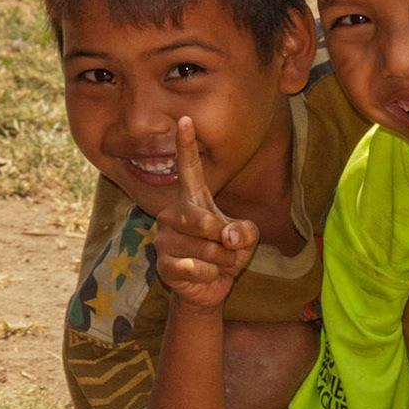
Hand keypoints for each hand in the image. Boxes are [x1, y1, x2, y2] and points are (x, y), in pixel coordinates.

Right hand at [153, 116, 258, 313]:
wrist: (208, 289)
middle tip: (228, 248)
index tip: (187, 119)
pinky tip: (203, 275)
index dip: (187, 145)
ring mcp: (164, 238)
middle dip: (224, 240)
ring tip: (217, 262)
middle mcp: (173, 213)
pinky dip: (211, 275)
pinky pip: (197, 268)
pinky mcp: (162, 263)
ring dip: (222, 261)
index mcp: (193, 199)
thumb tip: (227, 237)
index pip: (189, 168)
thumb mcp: (246, 238)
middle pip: (202, 221)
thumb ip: (245, 231)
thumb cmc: (226, 255)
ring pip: (205, 249)